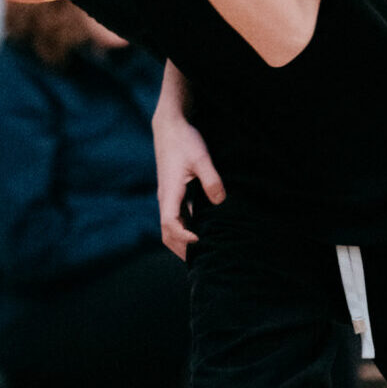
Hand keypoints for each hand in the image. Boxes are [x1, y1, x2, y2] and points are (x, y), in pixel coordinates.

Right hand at [152, 110, 224, 260]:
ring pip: (170, 227)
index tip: (199, 242)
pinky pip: (176, 217)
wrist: (170, 125)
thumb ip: (211, 179)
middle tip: (202, 261)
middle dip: (181, 248)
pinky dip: (185, 230)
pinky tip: (200, 233)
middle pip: (167, 233)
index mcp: (169, 192)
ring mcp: (168, 196)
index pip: (169, 224)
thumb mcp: (201, 157)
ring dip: (182, 241)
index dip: (183, 237)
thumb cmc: (184, 140)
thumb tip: (220, 200)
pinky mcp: (173, 192)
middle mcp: (165, 198)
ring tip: (202, 253)